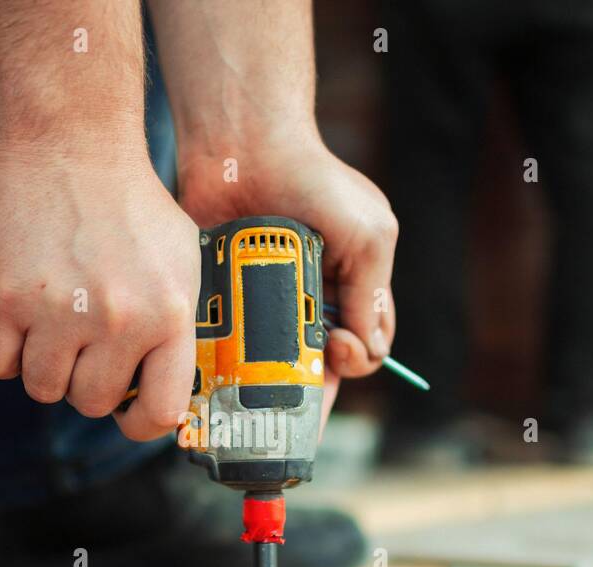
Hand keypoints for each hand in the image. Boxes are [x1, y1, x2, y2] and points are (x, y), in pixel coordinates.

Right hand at [0, 149, 200, 440]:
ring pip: (42, 388)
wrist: (71, 144)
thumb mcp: (181, 261)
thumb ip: (177, 325)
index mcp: (168, 314)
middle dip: (84, 381)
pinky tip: (15, 318)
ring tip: (50, 324)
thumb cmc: (128, 202)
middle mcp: (118, 319)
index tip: (128, 414)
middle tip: (81, 344)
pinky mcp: (5, 297)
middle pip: (92, 402)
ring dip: (42, 365)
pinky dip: (1, 349)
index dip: (141, 424)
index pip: (160, 412)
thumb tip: (171, 390)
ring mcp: (59, 311)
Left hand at [176, 133, 397, 421]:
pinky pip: (228, 346)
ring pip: (271, 366)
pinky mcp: (226, 301)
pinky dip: (228, 363)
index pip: (363, 349)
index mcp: (352, 289)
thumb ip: (370, 294)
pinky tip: (222, 376)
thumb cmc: (315, 180)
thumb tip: (369, 351)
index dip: (355, 359)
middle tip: (295, 392)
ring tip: (258, 395)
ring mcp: (266, 303)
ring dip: (269, 383)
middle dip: (311, 391)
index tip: (338, 343)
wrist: (245, 145)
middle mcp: (310, 302)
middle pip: (316, 368)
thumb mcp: (367, 234)